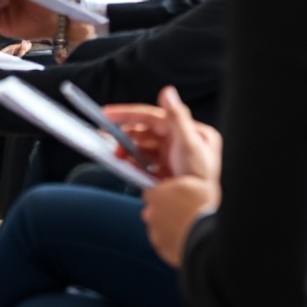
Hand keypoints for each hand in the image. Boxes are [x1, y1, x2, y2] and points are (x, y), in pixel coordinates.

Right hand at [105, 87, 222, 184]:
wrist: (199, 214)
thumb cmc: (200, 179)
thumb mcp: (190, 144)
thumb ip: (177, 117)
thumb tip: (167, 91)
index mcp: (190, 131)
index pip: (153, 117)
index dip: (128, 114)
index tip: (106, 114)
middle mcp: (181, 142)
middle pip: (145, 132)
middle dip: (126, 137)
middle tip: (109, 144)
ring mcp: (174, 158)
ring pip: (143, 147)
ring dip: (128, 150)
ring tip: (116, 156)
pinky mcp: (167, 172)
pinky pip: (145, 162)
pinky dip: (134, 162)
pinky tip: (125, 164)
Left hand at [142, 176, 218, 266]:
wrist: (208, 238)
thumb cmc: (203, 209)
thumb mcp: (195, 184)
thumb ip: (181, 183)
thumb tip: (180, 183)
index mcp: (156, 195)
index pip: (151, 194)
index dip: (162, 196)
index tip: (172, 199)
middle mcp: (151, 215)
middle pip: (152, 212)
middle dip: (162, 213)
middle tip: (181, 215)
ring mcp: (156, 235)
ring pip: (158, 231)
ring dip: (167, 230)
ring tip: (186, 230)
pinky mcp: (164, 251)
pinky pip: (166, 247)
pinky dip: (173, 245)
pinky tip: (186, 242)